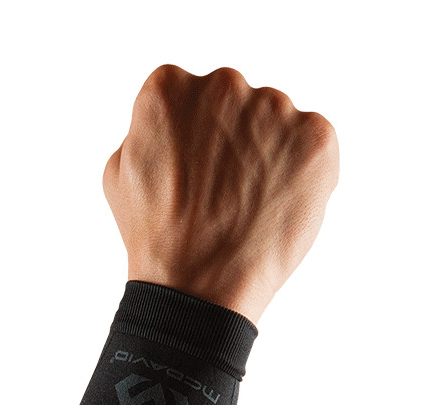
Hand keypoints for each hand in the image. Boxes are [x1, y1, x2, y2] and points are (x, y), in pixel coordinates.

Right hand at [102, 64, 339, 324]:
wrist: (198, 287)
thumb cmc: (155, 238)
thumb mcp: (119, 173)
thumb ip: (150, 130)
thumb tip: (174, 124)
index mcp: (168, 87)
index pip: (186, 95)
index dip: (188, 139)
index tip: (188, 173)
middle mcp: (223, 84)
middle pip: (234, 102)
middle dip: (231, 140)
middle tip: (219, 194)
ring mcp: (275, 107)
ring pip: (276, 122)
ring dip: (268, 155)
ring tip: (246, 207)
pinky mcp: (316, 136)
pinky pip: (313, 144)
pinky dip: (301, 173)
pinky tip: (274, 207)